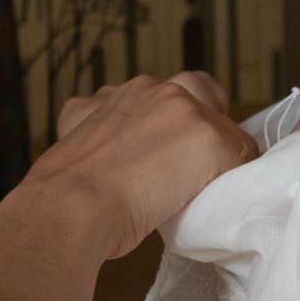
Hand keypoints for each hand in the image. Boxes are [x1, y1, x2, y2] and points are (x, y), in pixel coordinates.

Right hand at [0, 75, 250, 300]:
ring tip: (210, 187)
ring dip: (221, 152)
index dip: (170, 124)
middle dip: (203, 120)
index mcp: (110, 98)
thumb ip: (93, 140)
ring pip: (222, 123)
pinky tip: (222, 196)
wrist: (68, 209)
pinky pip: (241, 152)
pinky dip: (236, 175)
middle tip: (196, 163)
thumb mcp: (71, 154)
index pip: (155, 98)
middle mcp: (146, 91)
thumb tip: (101, 158)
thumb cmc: (59, 200)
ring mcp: (180, 110)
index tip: (168, 153)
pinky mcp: (208, 138)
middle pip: (196, 92)